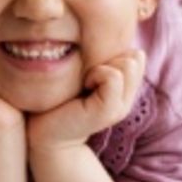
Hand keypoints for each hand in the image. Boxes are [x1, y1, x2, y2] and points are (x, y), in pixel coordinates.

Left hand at [26, 49, 144, 153]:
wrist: (45, 131)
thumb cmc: (60, 97)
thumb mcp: (88, 72)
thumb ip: (108, 60)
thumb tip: (135, 51)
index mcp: (124, 90)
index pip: (136, 57)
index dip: (111, 54)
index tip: (90, 69)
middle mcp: (126, 100)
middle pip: (134, 59)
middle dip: (107, 59)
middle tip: (85, 77)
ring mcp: (120, 108)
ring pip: (128, 65)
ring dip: (101, 66)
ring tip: (84, 82)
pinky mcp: (108, 112)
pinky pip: (113, 77)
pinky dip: (97, 74)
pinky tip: (83, 86)